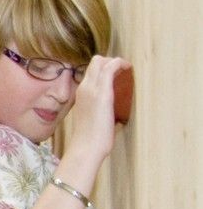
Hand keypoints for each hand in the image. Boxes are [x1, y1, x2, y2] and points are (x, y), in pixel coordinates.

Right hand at [63, 55, 124, 169]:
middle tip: (124, 70)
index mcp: (81, 94)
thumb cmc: (91, 139)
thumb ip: (105, 116)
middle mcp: (84, 88)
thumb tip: (119, 120)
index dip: (105, 68)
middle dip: (111, 61)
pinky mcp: (103, 93)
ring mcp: (92, 89)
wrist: (86, 146)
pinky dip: (120, 64)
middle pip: (95, 62)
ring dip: (116, 62)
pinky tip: (128, 68)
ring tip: (127, 69)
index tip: (118, 74)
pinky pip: (110, 68)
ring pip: (101, 62)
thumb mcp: (95, 122)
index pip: (91, 72)